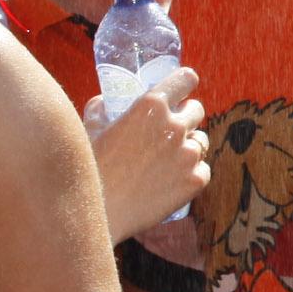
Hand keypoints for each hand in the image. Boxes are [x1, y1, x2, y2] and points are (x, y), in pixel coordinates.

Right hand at [87, 67, 209, 244]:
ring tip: (165, 161)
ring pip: (200, 142)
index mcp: (151, 106)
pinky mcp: (195, 181)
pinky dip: (191, 174)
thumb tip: (105, 101)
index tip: (183, 90)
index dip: (185, 83)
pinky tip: (170, 181)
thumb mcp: (90, 128)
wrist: (97, 213)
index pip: (186, 79)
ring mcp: (188, 155)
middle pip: (197, 110)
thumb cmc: (90, 169)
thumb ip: (100, 108)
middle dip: (186, 117)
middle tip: (169, 131)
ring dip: (188, 147)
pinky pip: (203, 170)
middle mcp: (174, 126)